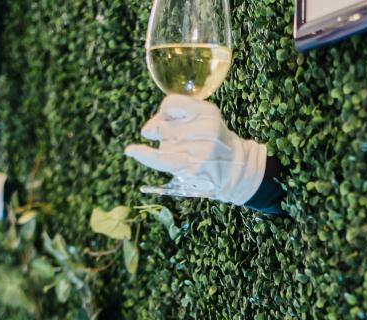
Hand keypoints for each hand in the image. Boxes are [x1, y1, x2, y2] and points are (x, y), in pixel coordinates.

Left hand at [124, 95, 265, 205]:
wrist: (235, 168)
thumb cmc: (214, 140)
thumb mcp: (204, 118)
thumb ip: (174, 116)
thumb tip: (146, 131)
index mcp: (208, 112)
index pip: (171, 104)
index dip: (166, 112)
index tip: (171, 118)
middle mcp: (203, 129)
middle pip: (164, 125)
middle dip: (167, 132)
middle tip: (189, 141)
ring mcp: (197, 150)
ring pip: (163, 143)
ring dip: (169, 148)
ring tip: (192, 154)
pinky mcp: (190, 168)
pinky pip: (159, 159)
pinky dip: (143, 155)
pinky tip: (131, 150)